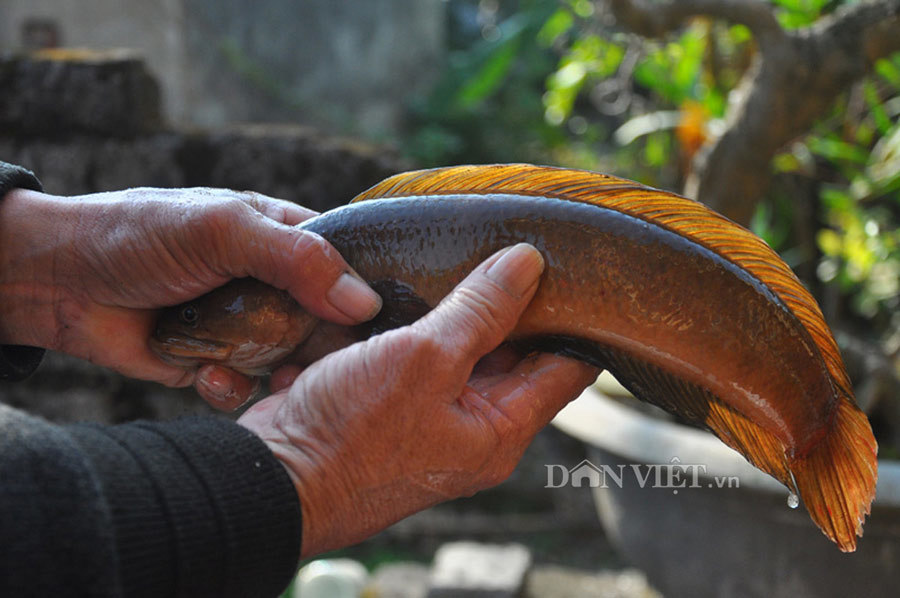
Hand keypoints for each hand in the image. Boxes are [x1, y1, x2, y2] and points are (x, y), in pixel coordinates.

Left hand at [0, 187, 380, 407]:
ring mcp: (244, 324)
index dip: (365, 293)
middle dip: (323, 346)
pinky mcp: (215, 361)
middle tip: (317, 362)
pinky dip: (233, 388)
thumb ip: (296, 259)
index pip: (346, 264)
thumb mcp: (223, 231)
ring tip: (269, 377)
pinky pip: (245, 386)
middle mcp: (271, 283)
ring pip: (290, 361)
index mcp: (283, 237)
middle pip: (326, 321)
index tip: (378, 326)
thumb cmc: (140, 234)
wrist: (58, 281)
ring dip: (280, 374)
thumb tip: (362, 300)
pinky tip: (208, 375)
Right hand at [238, 244, 599, 556]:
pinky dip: (409, 327)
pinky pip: (411, 356)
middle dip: (508, 306)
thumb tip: (527, 264)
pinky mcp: (387, 404)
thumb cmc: (350, 436)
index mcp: (498, 430)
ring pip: (456, 349)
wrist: (272, 475)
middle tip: (507, 248)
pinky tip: (404, 287)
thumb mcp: (426, 360)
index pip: (563, 369)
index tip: (571, 270)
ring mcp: (427, 417)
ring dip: (452, 311)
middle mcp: (470, 428)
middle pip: (509, 355)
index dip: (573, 319)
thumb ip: (480, 311)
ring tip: (457, 256)